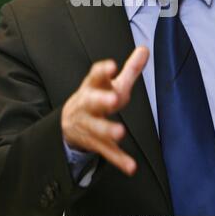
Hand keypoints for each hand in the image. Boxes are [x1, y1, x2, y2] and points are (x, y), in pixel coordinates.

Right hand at [61, 46, 148, 175]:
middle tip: (114, 99)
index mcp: (93, 86)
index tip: (112, 65)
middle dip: (101, 100)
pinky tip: (131, 167)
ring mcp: (89, 124)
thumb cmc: (96, 96)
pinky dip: (118, 160)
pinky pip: (106, 152)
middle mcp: (88, 104)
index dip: (103, 71)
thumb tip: (145, 49)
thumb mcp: (109, 82)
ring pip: (97, 128)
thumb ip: (129, 68)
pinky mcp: (95, 143)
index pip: (95, 76)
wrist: (68, 122)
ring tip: (120, 132)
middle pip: (92, 101)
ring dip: (108, 129)